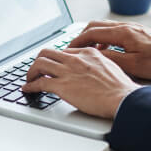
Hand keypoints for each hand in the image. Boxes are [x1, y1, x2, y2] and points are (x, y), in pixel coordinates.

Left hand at [22, 47, 140, 118]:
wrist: (122, 98)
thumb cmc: (120, 88)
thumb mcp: (110, 67)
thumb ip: (97, 65)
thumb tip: (92, 71)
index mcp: (88, 53)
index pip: (64, 51)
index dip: (55, 59)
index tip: (52, 65)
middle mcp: (75, 59)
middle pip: (47, 53)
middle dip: (39, 61)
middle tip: (37, 69)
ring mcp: (67, 72)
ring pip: (39, 64)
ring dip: (31, 72)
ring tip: (29, 79)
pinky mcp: (62, 86)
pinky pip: (40, 83)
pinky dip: (30, 86)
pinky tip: (28, 89)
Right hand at [68, 20, 150, 79]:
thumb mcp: (134, 65)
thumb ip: (112, 58)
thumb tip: (94, 55)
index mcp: (123, 33)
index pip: (91, 32)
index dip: (76, 41)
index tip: (68, 49)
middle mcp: (127, 27)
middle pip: (95, 25)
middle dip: (81, 36)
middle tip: (73, 48)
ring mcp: (133, 28)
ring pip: (104, 27)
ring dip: (93, 37)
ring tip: (87, 51)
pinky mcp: (138, 32)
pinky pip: (114, 31)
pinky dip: (104, 38)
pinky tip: (107, 51)